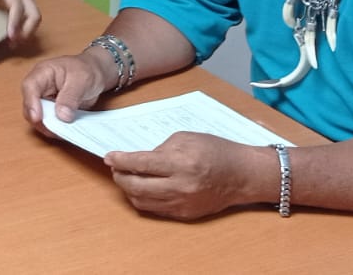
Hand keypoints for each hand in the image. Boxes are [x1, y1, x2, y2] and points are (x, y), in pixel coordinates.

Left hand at [0, 0, 40, 41]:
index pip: (18, 6)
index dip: (16, 22)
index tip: (10, 36)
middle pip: (35, 14)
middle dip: (27, 30)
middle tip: (13, 42)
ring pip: (35, 17)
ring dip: (27, 31)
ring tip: (12, 43)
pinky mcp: (24, 1)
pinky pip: (30, 16)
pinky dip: (25, 27)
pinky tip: (13, 36)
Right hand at [20, 50, 114, 127]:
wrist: (96, 73)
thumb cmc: (87, 70)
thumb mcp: (82, 80)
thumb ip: (71, 97)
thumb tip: (62, 116)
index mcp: (43, 72)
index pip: (30, 87)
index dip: (31, 103)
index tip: (37, 118)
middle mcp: (39, 87)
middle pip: (30, 105)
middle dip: (40, 120)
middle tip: (55, 130)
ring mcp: (44, 100)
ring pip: (37, 118)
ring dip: (48, 127)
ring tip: (64, 131)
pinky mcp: (50, 111)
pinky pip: (48, 123)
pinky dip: (55, 129)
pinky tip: (66, 131)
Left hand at [105, 132, 265, 219]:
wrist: (243, 175)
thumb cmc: (217, 151)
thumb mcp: (186, 138)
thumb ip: (160, 149)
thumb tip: (138, 159)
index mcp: (180, 163)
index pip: (140, 164)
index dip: (120, 160)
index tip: (109, 156)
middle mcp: (180, 186)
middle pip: (135, 186)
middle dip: (119, 176)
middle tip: (115, 167)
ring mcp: (182, 203)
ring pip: (141, 201)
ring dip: (128, 189)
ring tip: (127, 177)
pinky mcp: (185, 214)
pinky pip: (155, 210)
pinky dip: (143, 199)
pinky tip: (142, 188)